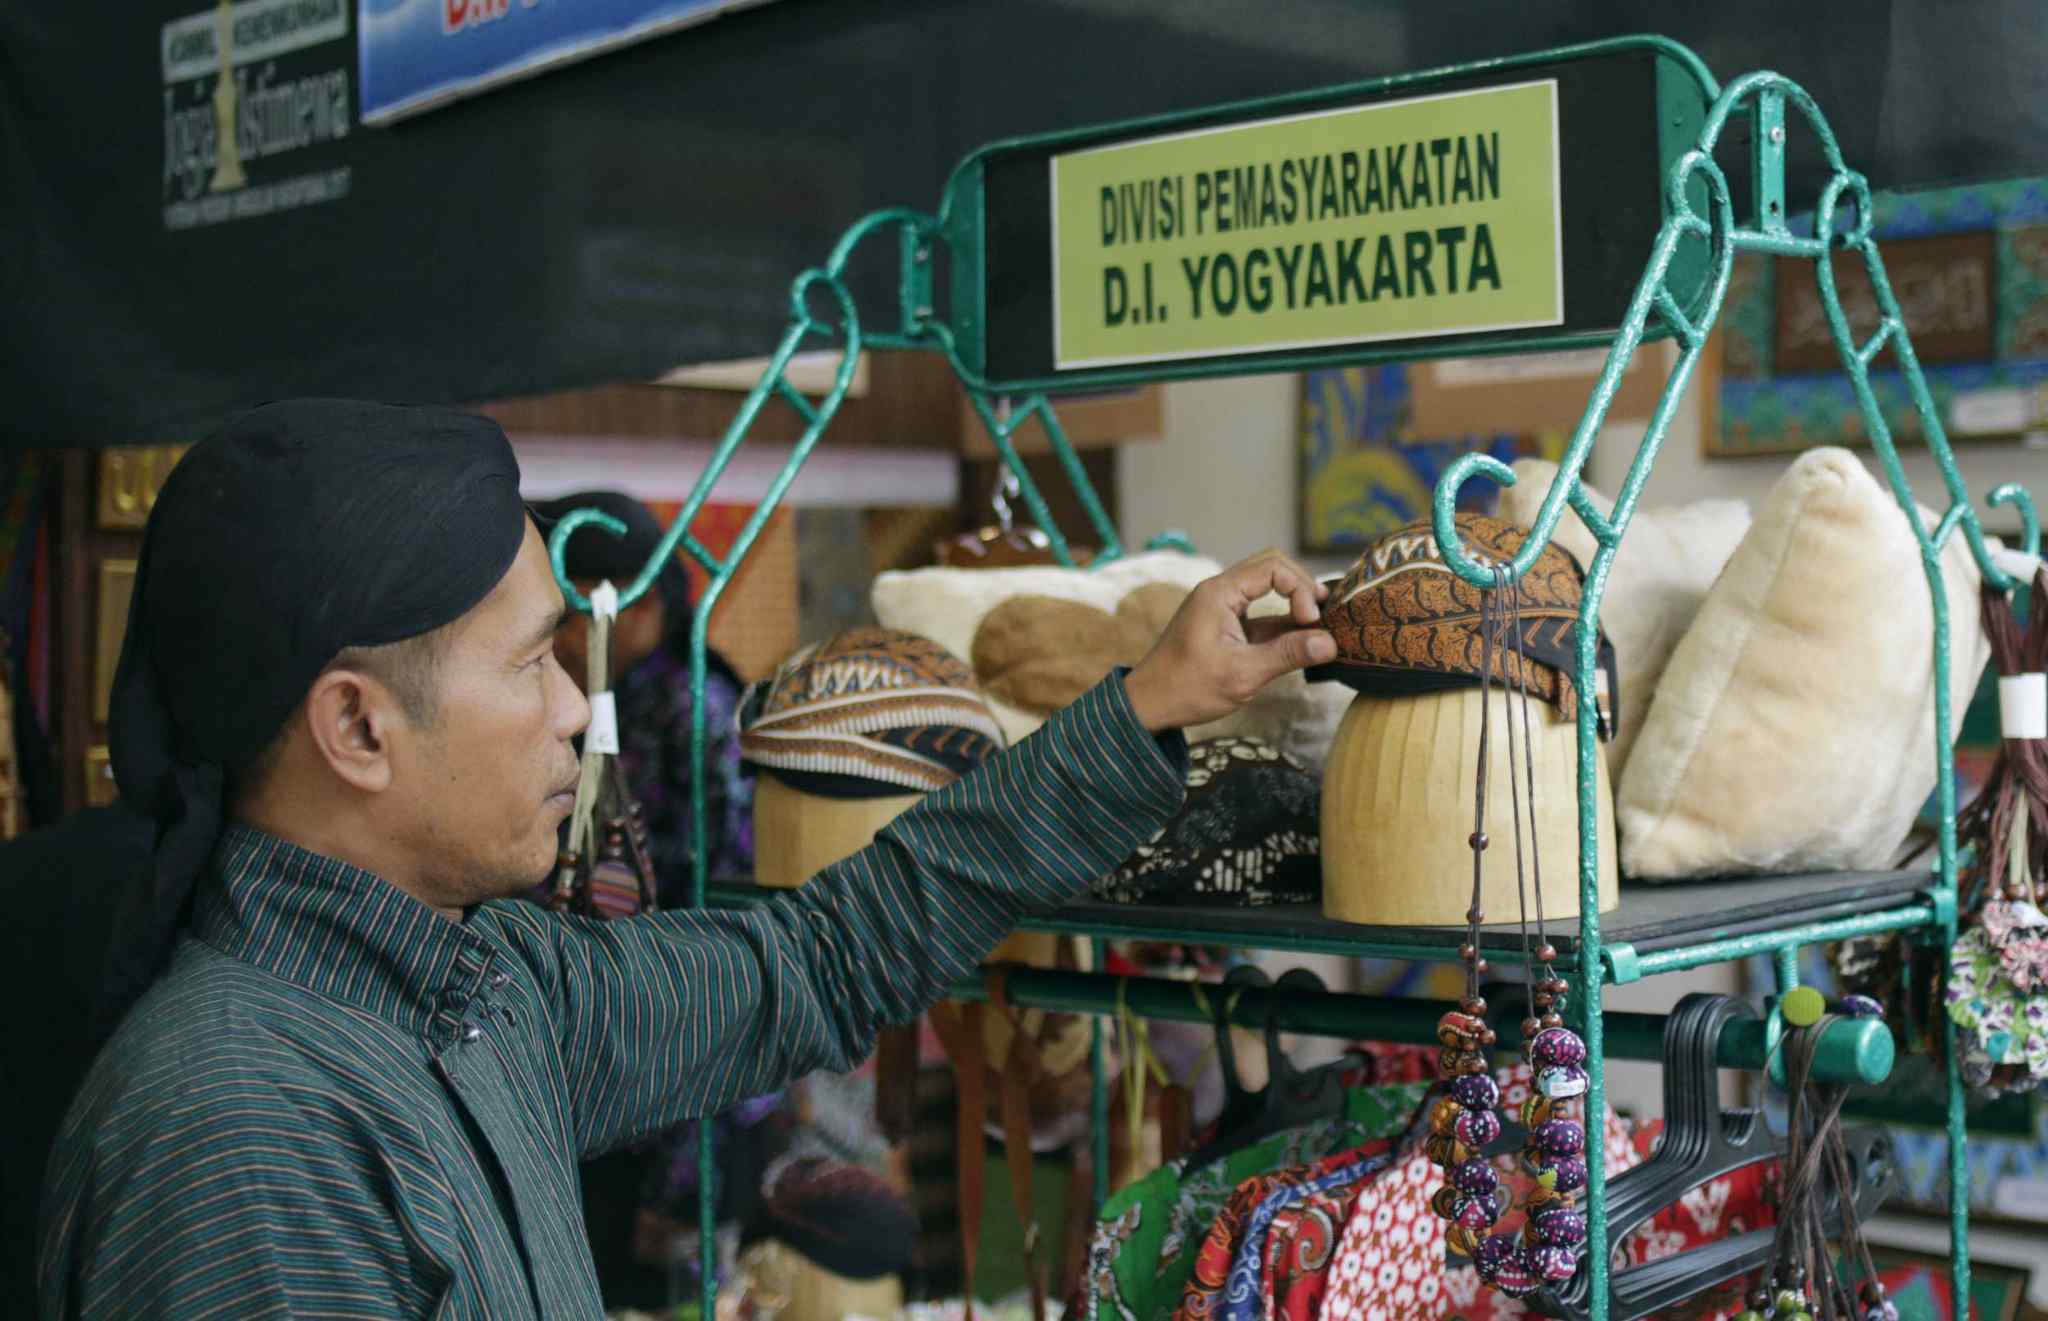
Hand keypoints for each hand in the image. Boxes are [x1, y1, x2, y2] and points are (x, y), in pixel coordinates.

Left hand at [1123, 548, 1337, 732]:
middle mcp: (1221, 592)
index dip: (1300, 589)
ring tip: (1319, 629)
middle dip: (1302, 588)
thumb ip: (1287, 654)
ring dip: (1294, 606)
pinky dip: (1283, 625)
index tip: (1310, 621)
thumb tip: (1330, 643)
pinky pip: (1261, 614)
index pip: (1273, 567)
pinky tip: (1302, 642)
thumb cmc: (1187, 688)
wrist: (1149, 705)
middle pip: (1272, 568)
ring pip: (1268, 590)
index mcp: (1219, 593)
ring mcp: (1223, 608)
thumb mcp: (1242, 673)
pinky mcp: (1227, 626)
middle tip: (1322, 616)